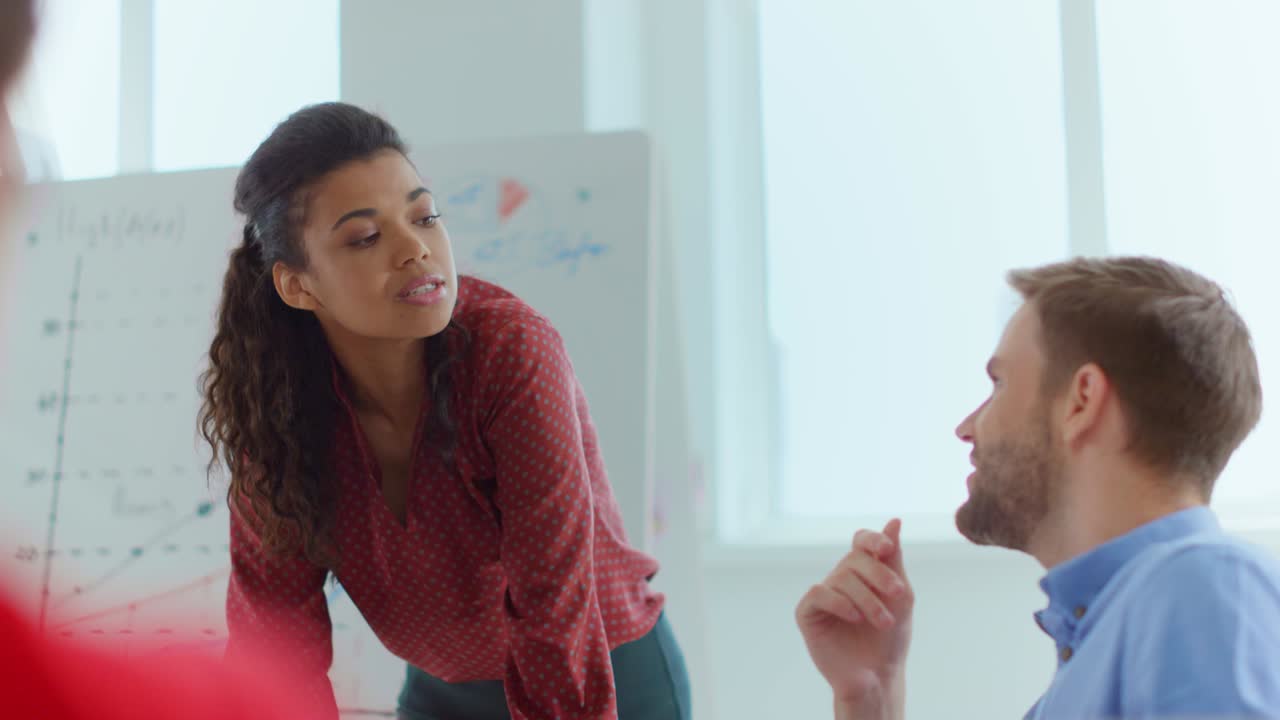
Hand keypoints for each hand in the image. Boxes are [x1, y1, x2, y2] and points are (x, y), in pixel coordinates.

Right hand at [795, 518, 913, 709]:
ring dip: (868, 599)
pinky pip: (819, 594)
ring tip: (883, 621)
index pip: (861, 541)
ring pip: (841, 578)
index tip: (887, 549)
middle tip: (898, 595)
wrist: (878, 676)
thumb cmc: (890, 638)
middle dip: (879, 575)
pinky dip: (840, 603)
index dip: (873, 539)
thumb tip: (894, 521)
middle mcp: (840, 578)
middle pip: (854, 559)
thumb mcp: (900, 596)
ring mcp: (823, 594)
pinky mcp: (807, 612)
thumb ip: (893, 559)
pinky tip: (855, 618)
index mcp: (863, 571)